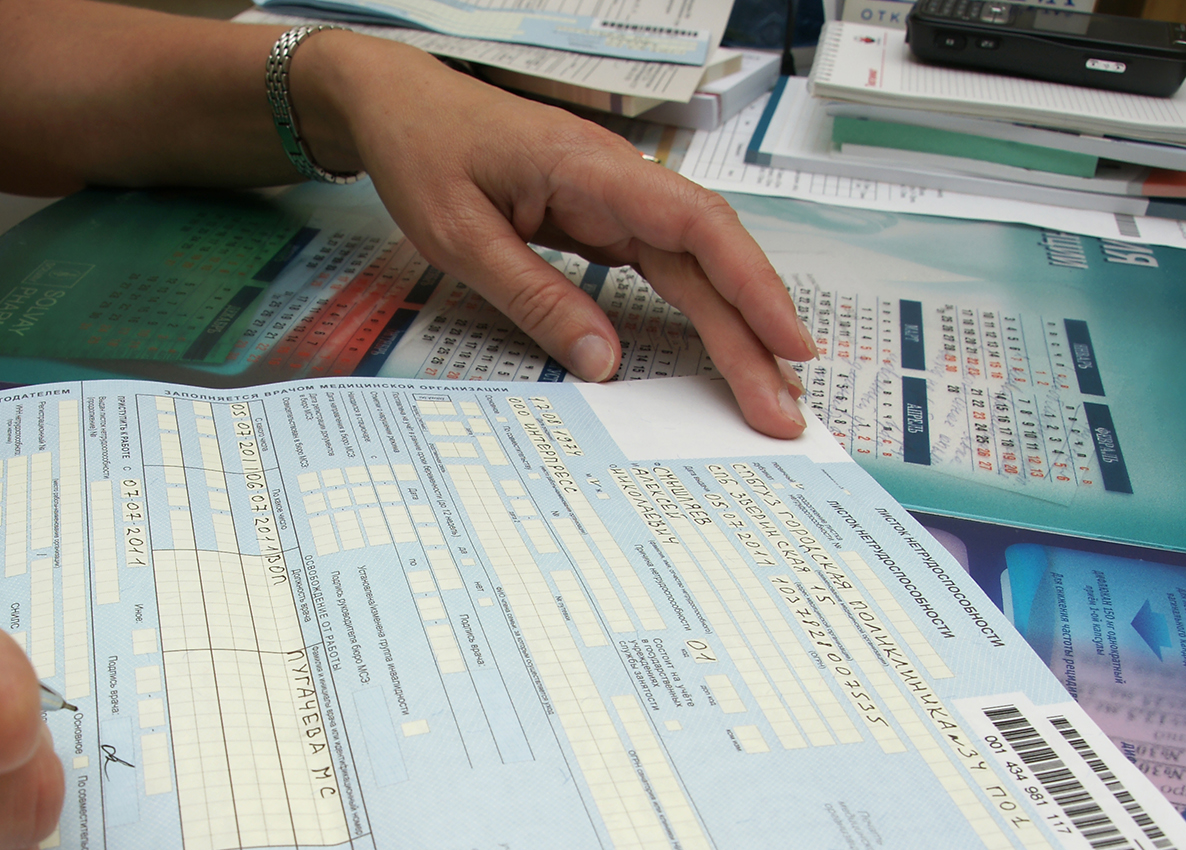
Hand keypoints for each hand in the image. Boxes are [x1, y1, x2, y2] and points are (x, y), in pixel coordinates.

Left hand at [294, 33, 816, 438]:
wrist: (398, 105)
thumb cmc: (424, 153)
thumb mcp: (461, 237)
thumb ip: (533, 297)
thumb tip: (601, 364)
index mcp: (591, 169)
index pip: (698, 226)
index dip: (753, 287)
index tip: (787, 344)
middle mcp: (618, 181)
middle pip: (708, 257)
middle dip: (753, 333)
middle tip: (783, 408)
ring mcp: (613, 199)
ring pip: (693, 265)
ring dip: (733, 326)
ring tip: (765, 390)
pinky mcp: (599, 217)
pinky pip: (661, 266)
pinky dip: (696, 308)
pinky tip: (720, 346)